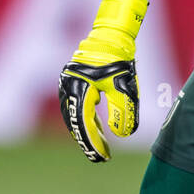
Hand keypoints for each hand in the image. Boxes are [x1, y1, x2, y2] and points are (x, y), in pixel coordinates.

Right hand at [59, 0, 148, 161]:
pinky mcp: (71, 81)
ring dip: (85, 131)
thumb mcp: (125, 88)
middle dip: (88, 141)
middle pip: (75, 122)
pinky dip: (84, 119)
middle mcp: (68, 86)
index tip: (102, 157)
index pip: (84, 123)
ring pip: (73, 115)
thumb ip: (123, 111)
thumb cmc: (120, 60)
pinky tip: (95, 128)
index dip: (92, 143)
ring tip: (99, 146)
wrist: (112, 36)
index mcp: (80, 88)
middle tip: (100, 158)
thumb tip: (121, 135)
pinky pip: (75, 105)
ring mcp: (67, 83)